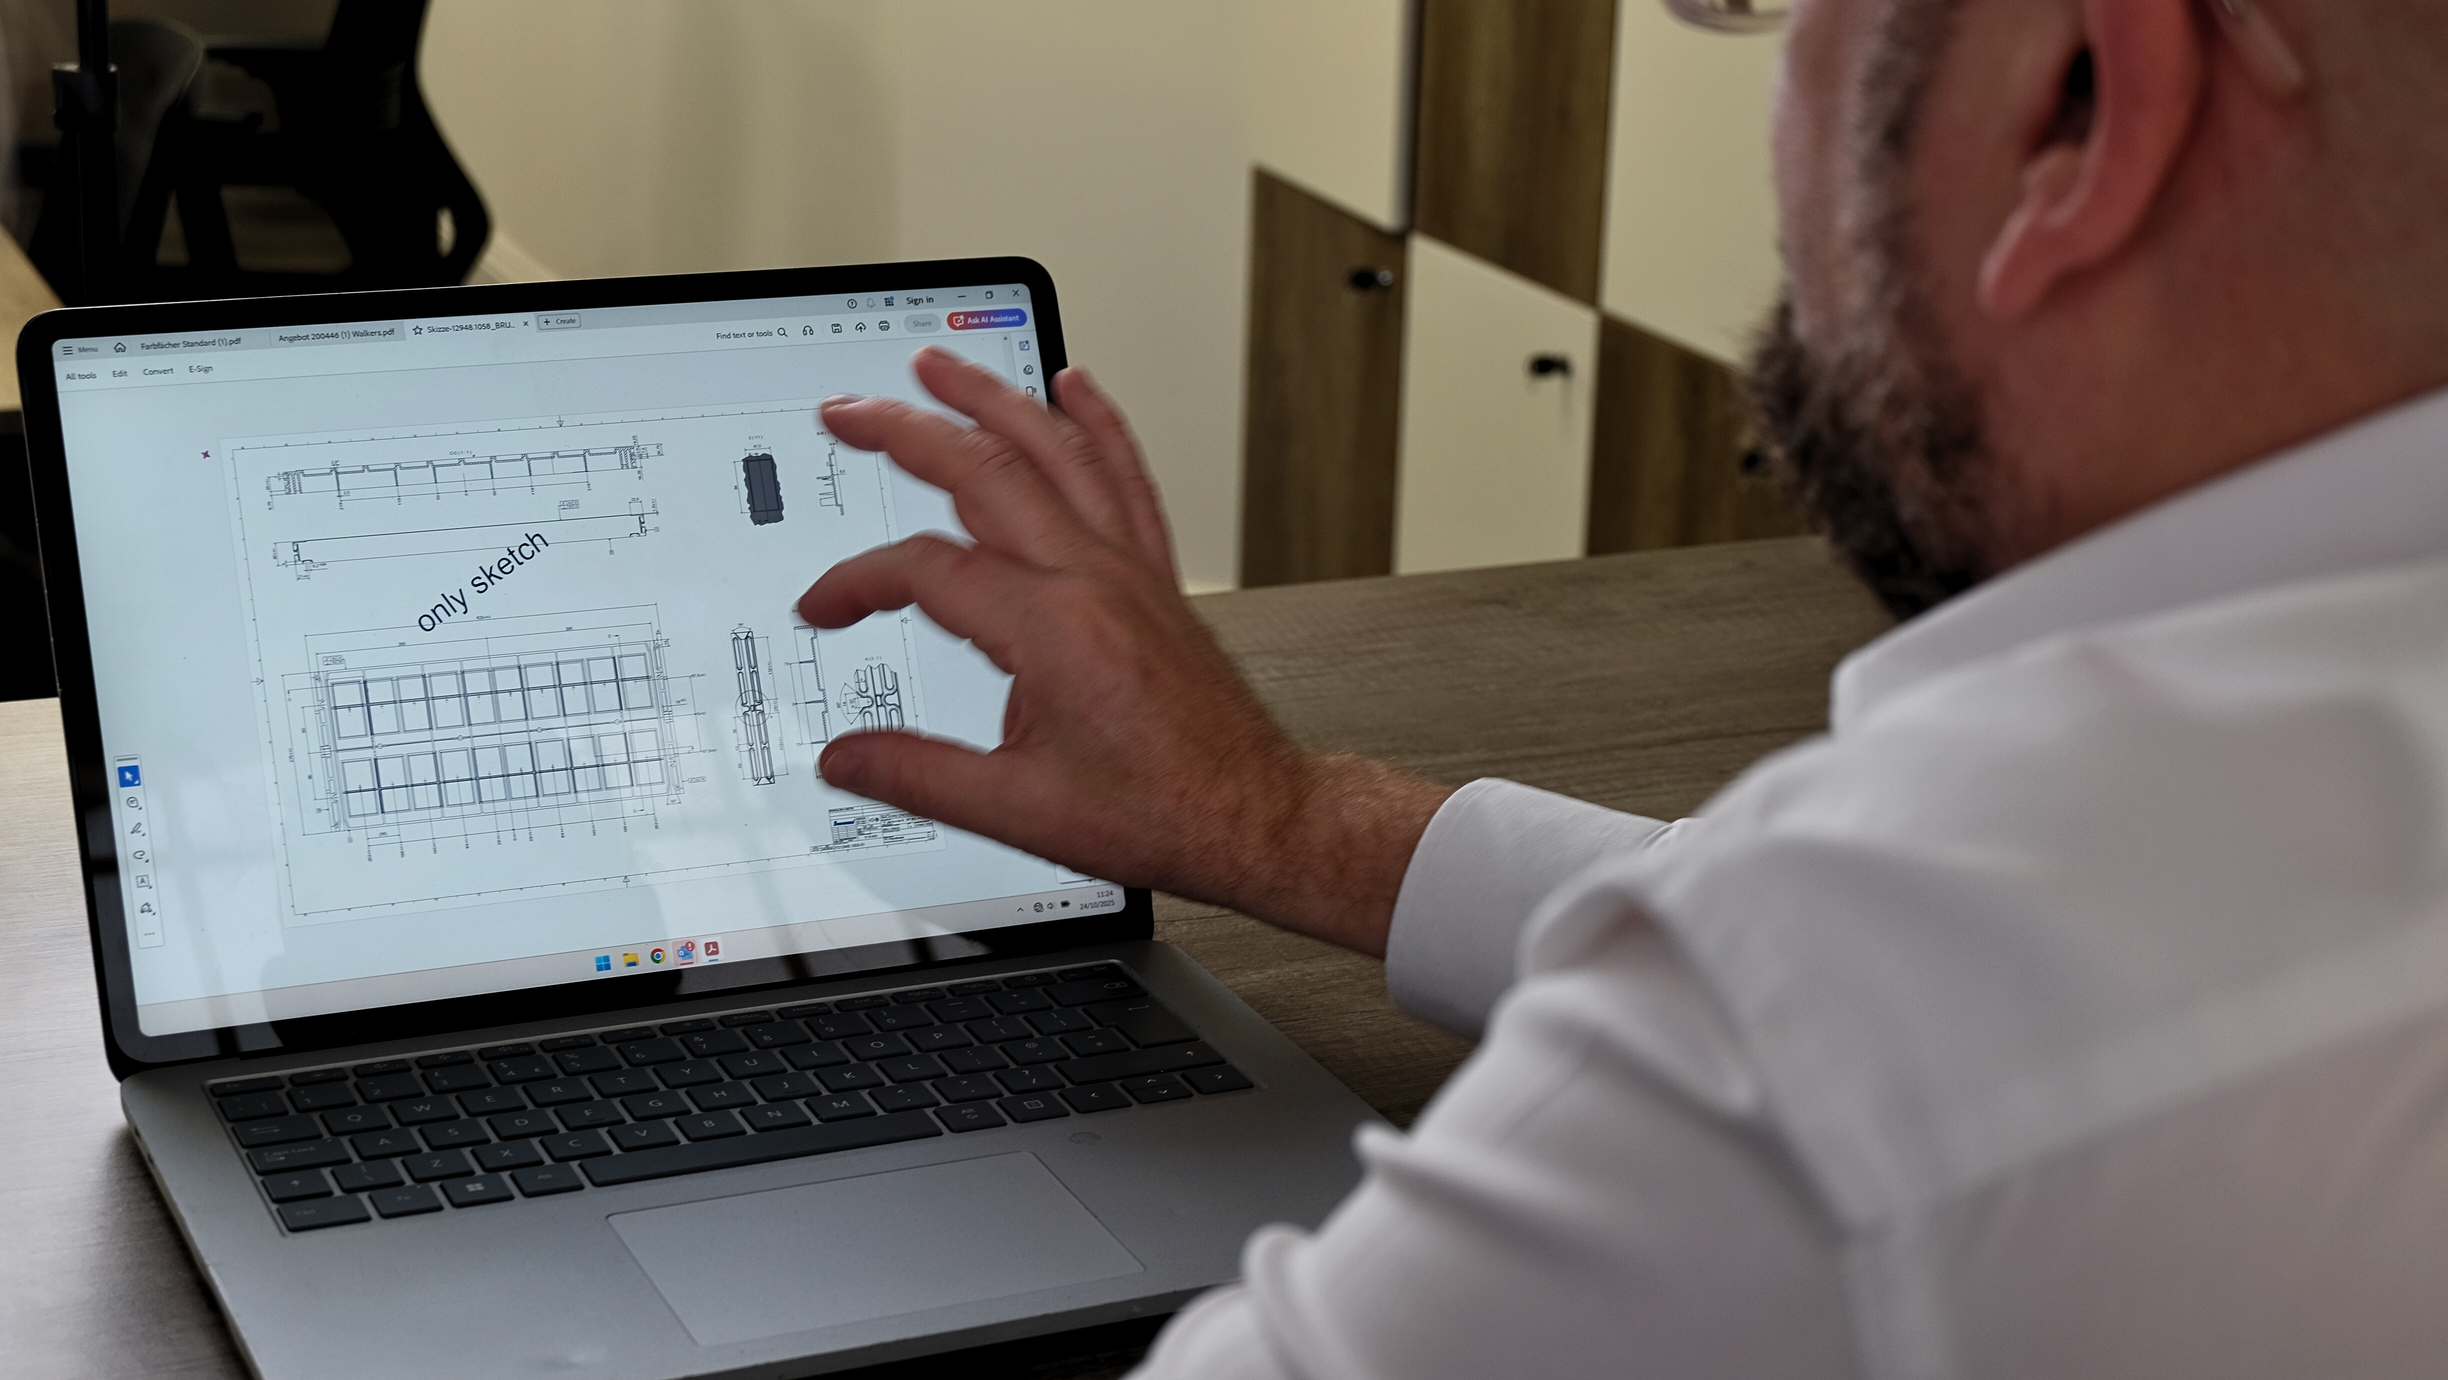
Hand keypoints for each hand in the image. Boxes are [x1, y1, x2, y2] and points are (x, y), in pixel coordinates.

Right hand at [797, 348, 1450, 954]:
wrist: (1252, 816)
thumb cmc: (1161, 812)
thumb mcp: (1018, 813)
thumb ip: (919, 778)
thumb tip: (843, 759)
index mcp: (1054, 631)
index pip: (928, 572)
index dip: (860, 582)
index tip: (825, 609)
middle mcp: (1095, 581)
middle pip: (987, 473)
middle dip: (906, 431)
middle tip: (849, 411)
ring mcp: (1131, 570)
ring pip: (1056, 452)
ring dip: (992, 397)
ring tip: (939, 363)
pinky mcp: (1157, 577)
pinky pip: (1126, 476)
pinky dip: (1096, 421)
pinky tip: (1073, 384)